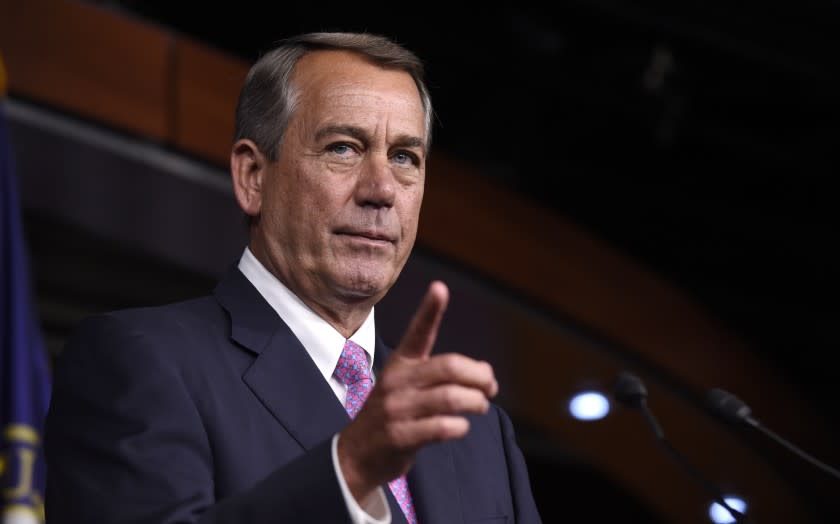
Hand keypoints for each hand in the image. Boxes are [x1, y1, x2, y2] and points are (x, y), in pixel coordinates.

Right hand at [337, 281, 497, 502]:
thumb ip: (440, 376)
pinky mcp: (399, 436)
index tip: (440, 287)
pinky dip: (460, 427)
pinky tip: (460, 427)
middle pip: (449, 367)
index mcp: (401, 363)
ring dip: (475, 403)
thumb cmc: (393, 416)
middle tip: (491, 387)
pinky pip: (441, 427)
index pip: (418, 332)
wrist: (356, 454)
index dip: (430, 310)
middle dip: (479, 376)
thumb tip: (485, 374)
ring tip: (480, 407)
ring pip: (450, 398)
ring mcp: (396, 409)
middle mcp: (397, 381)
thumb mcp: (405, 385)